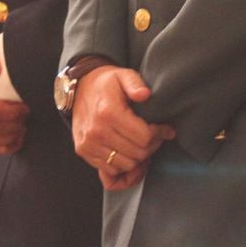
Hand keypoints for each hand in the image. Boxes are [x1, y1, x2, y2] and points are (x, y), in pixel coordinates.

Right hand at [70, 65, 173, 190]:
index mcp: (109, 112)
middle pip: (137, 154)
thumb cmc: (107, 83)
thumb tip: (145, 94)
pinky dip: (123, 167)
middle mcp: (97, 131)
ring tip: (142, 145)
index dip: (160, 134)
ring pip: (126, 165)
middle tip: (156, 137)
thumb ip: (135, 83)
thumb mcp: (123, 75)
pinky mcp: (83, 151)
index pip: (144, 137)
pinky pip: (110, 171)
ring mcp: (88, 143)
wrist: (80, 88)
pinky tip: (129, 155)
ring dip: (138, 158)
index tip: (165, 129)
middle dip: (152, 146)